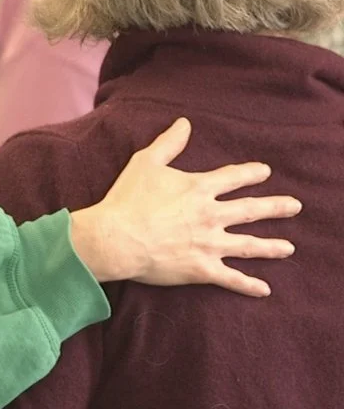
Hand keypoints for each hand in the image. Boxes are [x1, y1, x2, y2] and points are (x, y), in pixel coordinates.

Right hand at [70, 118, 301, 296]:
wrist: (117, 237)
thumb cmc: (128, 198)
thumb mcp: (145, 162)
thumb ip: (168, 143)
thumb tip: (184, 123)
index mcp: (198, 188)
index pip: (232, 177)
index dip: (250, 173)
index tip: (265, 171)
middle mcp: (210, 215)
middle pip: (250, 210)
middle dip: (275, 207)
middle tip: (295, 206)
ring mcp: (209, 244)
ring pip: (248, 245)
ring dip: (271, 247)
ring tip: (289, 248)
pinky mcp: (201, 269)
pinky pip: (231, 278)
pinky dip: (248, 285)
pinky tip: (264, 289)